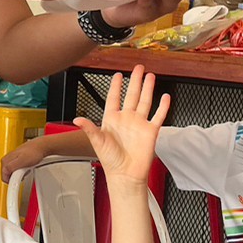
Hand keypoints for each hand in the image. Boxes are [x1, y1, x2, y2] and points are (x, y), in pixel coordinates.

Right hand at [0, 137, 45, 182]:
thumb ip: (11, 166)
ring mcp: (11, 159)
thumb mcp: (21, 161)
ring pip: (13, 173)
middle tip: (23, 174)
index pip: (4, 177)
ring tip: (26, 169)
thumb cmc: (33, 152)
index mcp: (5, 160)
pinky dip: (22, 171)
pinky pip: (17, 170)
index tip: (19, 180)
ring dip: (20, 174)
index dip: (12, 181)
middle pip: (8, 175)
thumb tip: (5, 172)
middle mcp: (6, 159)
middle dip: (16, 177)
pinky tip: (27, 167)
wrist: (41, 147)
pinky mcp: (17, 160)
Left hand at [76, 67, 169, 185]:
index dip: (115, 86)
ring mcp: (139, 124)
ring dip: (147, 88)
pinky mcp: (151, 131)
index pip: (114, 98)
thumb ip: (89, 128)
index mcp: (112, 119)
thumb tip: (77, 119)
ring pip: (145, 101)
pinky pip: (158, 116)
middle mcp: (126, 119)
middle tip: (138, 68)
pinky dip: (162, 106)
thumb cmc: (110, 160)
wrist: (125, 174)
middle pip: (132, 95)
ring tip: (150, 76)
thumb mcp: (97, 141)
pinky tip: (165, 97)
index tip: (117, 75)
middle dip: (135, 81)